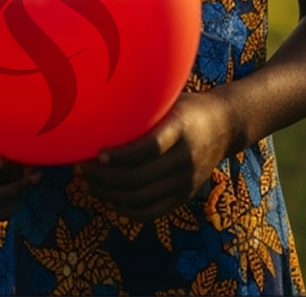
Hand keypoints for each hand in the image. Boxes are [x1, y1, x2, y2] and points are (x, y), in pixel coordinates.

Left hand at [78, 91, 230, 221]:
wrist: (224, 126)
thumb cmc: (187, 106)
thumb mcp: (171, 98)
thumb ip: (145, 105)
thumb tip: (103, 95)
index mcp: (181, 129)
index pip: (149, 148)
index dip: (121, 155)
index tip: (97, 153)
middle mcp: (185, 158)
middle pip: (140, 179)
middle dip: (104, 178)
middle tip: (81, 169)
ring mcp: (186, 181)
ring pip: (142, 199)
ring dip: (110, 195)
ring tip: (88, 183)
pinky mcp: (185, 195)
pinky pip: (152, 211)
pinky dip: (127, 210)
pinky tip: (109, 199)